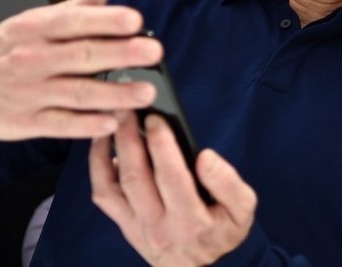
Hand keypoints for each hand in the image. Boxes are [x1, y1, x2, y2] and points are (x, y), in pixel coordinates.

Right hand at [0, 0, 161, 139]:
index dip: (106, 20)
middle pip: (83, 55)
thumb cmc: (11, 50)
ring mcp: (31, 91)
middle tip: (154, 52)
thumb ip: (76, 7)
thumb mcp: (35, 22)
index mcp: (38, 28)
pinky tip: (112, 123)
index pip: (76, 21)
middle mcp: (34, 58)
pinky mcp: (27, 121)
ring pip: (78, 92)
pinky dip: (87, 125)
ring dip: (115, 94)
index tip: (135, 20)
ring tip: (146, 92)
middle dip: (121, 54)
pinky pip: (61, 124)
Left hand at [90, 112, 256, 265]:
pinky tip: (105, 147)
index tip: (156, 118)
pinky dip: (99, 169)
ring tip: (111, 122)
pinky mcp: (125, 226)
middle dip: (129, 138)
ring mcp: (138, 228)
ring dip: (109, 150)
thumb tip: (205, 157)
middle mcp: (160, 227)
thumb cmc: (222, 231)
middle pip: (137, 177)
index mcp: (192, 221)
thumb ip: (228, 182)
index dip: (161, 145)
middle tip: (126, 109)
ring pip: (115, 186)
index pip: (171, 177)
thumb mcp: (242, 209)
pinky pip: (105, 196)